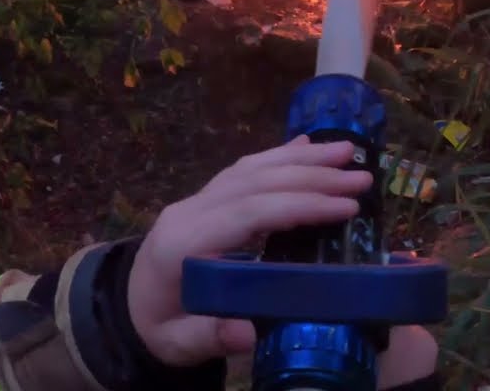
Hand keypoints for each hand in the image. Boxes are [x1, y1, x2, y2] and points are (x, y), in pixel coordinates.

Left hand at [127, 135, 437, 383]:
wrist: (127, 309)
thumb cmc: (158, 327)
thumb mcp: (176, 344)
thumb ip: (209, 337)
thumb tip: (247, 333)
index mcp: (183, 242)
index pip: (247, 212)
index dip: (299, 205)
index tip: (346, 208)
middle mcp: (190, 211)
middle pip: (255, 182)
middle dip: (312, 176)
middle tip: (362, 179)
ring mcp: (196, 200)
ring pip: (252, 168)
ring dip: (302, 157)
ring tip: (349, 151)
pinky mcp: (205, 199)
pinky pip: (244, 170)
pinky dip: (278, 155)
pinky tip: (307, 144)